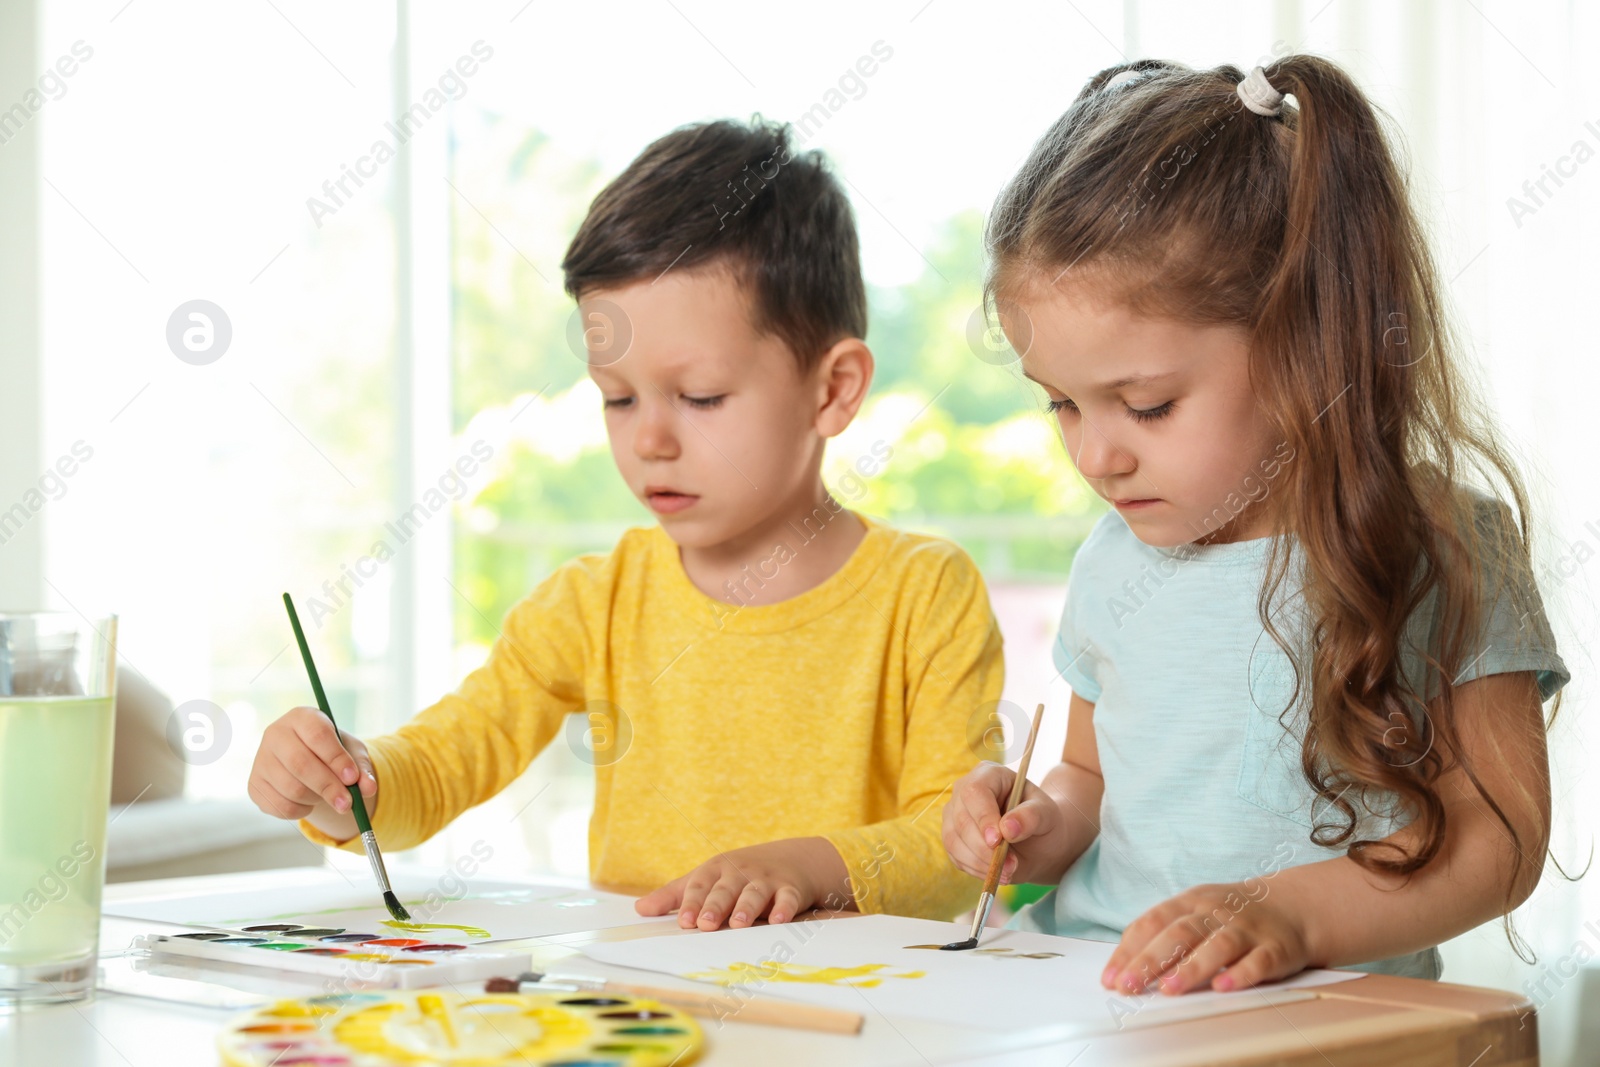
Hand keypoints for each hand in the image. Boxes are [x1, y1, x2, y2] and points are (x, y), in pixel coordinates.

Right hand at [248, 706, 377, 831]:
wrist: (311, 761)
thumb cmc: (334, 753)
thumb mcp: (353, 754)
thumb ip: (362, 769)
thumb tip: (368, 789)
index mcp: (302, 717)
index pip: (317, 735)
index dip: (336, 758)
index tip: (352, 778)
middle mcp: (276, 733)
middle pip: (300, 764)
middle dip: (328, 786)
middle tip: (348, 803)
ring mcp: (261, 759)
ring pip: (291, 788)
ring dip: (316, 799)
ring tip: (328, 796)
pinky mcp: (254, 785)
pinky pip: (280, 806)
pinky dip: (301, 810)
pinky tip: (310, 802)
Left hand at [635, 838, 851, 930]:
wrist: (792, 858)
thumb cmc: (739, 874)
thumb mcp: (707, 878)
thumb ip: (675, 895)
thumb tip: (639, 909)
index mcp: (716, 871)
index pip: (700, 886)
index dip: (692, 903)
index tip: (684, 921)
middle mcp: (739, 873)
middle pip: (725, 889)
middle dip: (715, 906)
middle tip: (706, 924)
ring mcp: (766, 880)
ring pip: (754, 893)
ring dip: (746, 907)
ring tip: (738, 923)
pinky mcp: (790, 888)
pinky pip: (787, 898)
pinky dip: (784, 908)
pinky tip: (779, 920)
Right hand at [941, 762, 1067, 885]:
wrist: (1036, 839)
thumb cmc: (1041, 819)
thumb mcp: (1046, 814)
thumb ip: (1030, 816)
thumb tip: (1008, 829)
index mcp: (988, 775)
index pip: (974, 792)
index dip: (983, 817)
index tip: (997, 841)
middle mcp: (964, 791)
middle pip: (961, 819)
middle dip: (984, 848)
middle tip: (1011, 866)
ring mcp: (954, 814)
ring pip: (954, 840)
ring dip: (980, 862)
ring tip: (1008, 873)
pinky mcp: (952, 837)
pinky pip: (955, 856)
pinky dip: (975, 869)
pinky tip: (996, 872)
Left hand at [1101, 881, 1314, 994]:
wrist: (1290, 907)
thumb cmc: (1229, 916)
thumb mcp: (1193, 912)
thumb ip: (1162, 934)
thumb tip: (1123, 966)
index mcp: (1189, 902)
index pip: (1152, 922)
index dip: (1129, 950)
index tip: (1111, 977)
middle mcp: (1215, 913)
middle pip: (1179, 933)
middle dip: (1150, 961)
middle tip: (1129, 985)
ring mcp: (1245, 930)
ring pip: (1216, 946)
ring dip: (1191, 968)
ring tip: (1169, 988)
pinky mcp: (1274, 949)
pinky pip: (1257, 962)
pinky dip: (1240, 974)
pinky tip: (1223, 986)